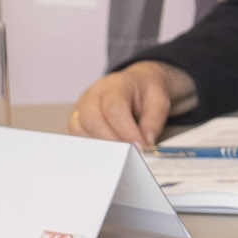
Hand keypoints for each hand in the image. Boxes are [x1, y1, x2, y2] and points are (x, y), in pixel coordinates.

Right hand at [70, 62, 191, 144]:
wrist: (137, 84)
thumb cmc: (145, 91)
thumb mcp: (160, 100)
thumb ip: (154, 121)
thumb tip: (146, 141)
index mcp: (116, 85)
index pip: (114, 109)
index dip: (126, 131)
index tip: (139, 147)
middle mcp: (94, 94)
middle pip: (92, 119)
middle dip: (111, 141)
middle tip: (129, 153)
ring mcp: (82, 106)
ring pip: (80, 129)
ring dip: (100, 145)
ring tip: (120, 153)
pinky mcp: (78, 120)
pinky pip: (78, 136)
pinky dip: (92, 147)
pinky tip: (108, 150)